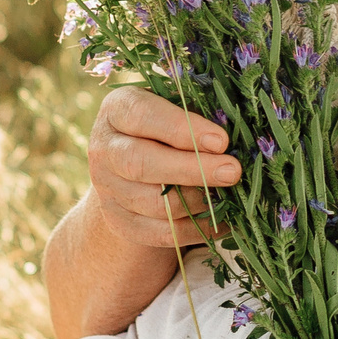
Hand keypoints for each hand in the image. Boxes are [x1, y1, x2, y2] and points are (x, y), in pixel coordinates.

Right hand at [86, 86, 238, 249]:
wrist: (132, 164)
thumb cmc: (167, 124)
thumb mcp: (176, 105)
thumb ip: (198, 110)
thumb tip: (233, 134)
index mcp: (117, 110)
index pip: (142, 115)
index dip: (182, 129)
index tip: (221, 140)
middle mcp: (104, 149)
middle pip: (141, 163)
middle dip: (193, 169)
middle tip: (233, 171)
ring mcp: (108, 189)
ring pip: (153, 203)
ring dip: (197, 201)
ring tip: (230, 194)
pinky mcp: (121, 222)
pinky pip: (161, 233)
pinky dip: (196, 229)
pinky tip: (223, 220)